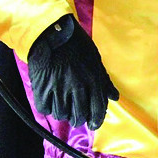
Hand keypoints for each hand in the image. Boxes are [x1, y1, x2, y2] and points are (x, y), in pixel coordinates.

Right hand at [27, 15, 118, 129]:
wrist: (52, 33)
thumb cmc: (77, 45)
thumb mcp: (95, 60)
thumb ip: (104, 81)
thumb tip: (115, 97)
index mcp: (93, 79)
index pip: (98, 109)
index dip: (96, 120)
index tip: (93, 125)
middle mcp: (77, 86)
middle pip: (79, 115)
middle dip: (80, 119)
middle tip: (77, 117)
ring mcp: (59, 88)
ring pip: (62, 114)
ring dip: (64, 113)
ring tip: (64, 106)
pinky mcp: (42, 88)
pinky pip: (46, 109)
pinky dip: (49, 108)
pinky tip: (51, 101)